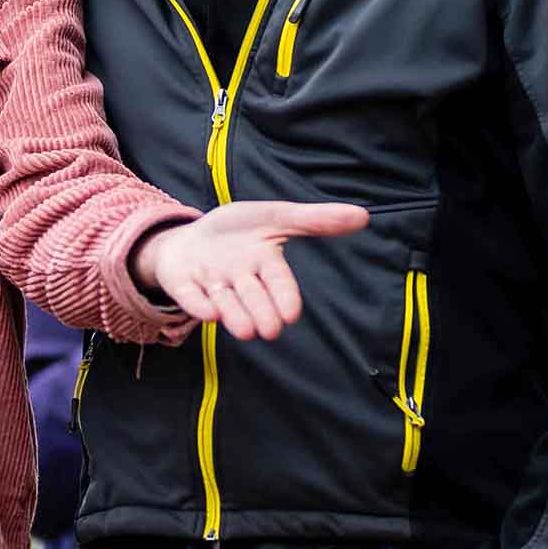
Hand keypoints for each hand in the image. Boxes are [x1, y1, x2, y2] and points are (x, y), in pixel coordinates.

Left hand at [131, 200, 369, 338]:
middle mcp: (238, 279)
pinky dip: (197, 303)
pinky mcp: (183, 284)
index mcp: (263, 263)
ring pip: (224, 301)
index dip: (285, 297)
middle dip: (261, 312)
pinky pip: (189, 295)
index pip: (279, 282)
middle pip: (252, 297)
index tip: (292, 314)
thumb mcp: (275, 217)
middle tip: (270, 331)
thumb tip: (364, 216)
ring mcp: (210, 282)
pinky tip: (208, 312)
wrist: (188, 238)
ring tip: (246, 331)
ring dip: (234, 315)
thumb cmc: (237, 231)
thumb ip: (315, 220)